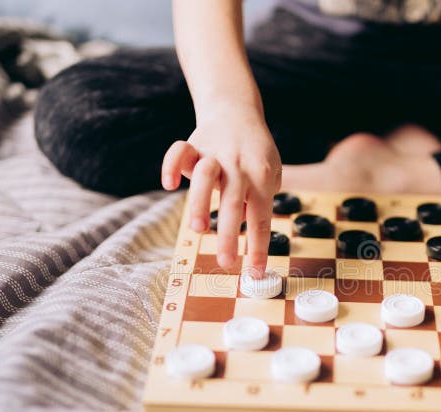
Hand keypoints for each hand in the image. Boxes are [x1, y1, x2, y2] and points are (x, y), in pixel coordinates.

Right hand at [161, 102, 281, 275]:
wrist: (237, 110)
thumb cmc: (255, 152)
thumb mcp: (271, 173)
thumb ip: (262, 200)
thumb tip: (256, 239)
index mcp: (261, 178)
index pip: (261, 218)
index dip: (258, 247)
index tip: (253, 273)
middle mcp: (239, 167)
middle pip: (235, 204)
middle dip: (228, 237)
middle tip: (224, 263)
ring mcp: (215, 154)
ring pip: (206, 176)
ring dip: (201, 203)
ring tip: (198, 229)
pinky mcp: (193, 145)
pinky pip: (179, 151)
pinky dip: (171, 166)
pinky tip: (169, 184)